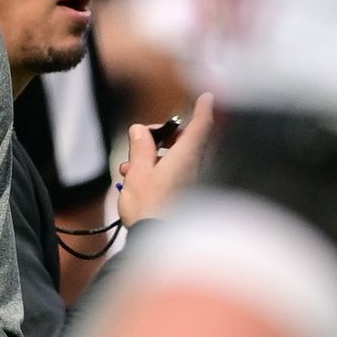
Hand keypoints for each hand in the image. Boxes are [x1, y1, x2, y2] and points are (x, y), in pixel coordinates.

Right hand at [118, 93, 216, 229]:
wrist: (157, 240)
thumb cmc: (149, 208)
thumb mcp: (137, 173)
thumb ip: (140, 148)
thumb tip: (140, 131)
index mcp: (186, 157)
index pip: (201, 126)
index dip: (203, 109)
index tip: (206, 96)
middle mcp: (194, 167)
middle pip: (184, 141)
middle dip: (161, 136)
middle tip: (141, 139)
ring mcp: (190, 182)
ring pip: (174, 158)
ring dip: (153, 156)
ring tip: (129, 167)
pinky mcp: (184, 194)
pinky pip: (172, 173)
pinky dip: (156, 170)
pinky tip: (135, 180)